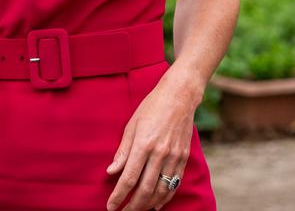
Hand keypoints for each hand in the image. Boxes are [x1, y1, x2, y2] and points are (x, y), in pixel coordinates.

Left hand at [105, 76, 197, 210]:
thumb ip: (122, 151)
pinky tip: (157, 204)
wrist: (180, 95)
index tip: (111, 206)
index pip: (128, 179)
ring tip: (138, 210)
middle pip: (145, 189)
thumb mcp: (132, 125)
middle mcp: (160, 153)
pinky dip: (165, 197)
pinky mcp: (183, 157)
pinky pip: (174, 183)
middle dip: (132, 206)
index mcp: (144, 144)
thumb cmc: (152, 107)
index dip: (118, 196)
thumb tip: (111, 172)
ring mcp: (174, 156)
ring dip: (148, 204)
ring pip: (161, 190)